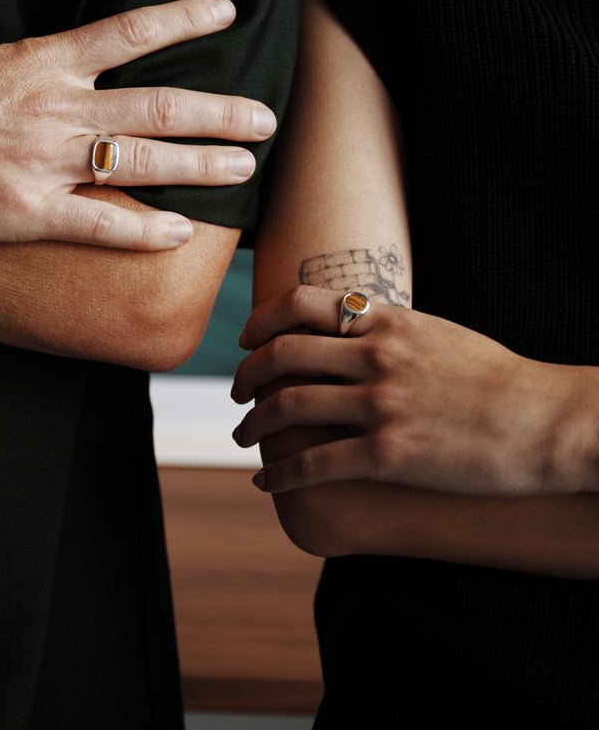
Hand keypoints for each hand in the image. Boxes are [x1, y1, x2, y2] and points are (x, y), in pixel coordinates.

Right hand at [0, 0, 274, 249]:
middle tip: (265, 118)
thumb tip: (86, 72)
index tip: (228, 13)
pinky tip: (181, 232)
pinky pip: (100, 221)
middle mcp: (54, 106)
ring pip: (143, 158)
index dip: (184, 20)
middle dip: (220, 112)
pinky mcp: (26, 210)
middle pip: (158, 104)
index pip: (129, 32)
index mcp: (43, 62)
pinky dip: (145, 229)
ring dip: (202, 164)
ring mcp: (44, 160)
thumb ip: (43, 70)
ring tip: (245, 166)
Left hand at [232, 285, 597, 495]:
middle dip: (246, 375)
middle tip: (237, 394)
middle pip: (282, 354)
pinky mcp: (390, 453)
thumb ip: (388, 328)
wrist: (548, 421)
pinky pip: (314, 463)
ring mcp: (382, 403)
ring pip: (287, 406)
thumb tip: (350, 329)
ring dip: (253, 425)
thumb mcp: (438, 332)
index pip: (300, 303)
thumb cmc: (499, 379)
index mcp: (388, 320)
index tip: (247, 341)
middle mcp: (377, 354)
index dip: (261, 321)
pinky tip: (266, 483)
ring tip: (243, 437)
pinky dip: (279, 473)